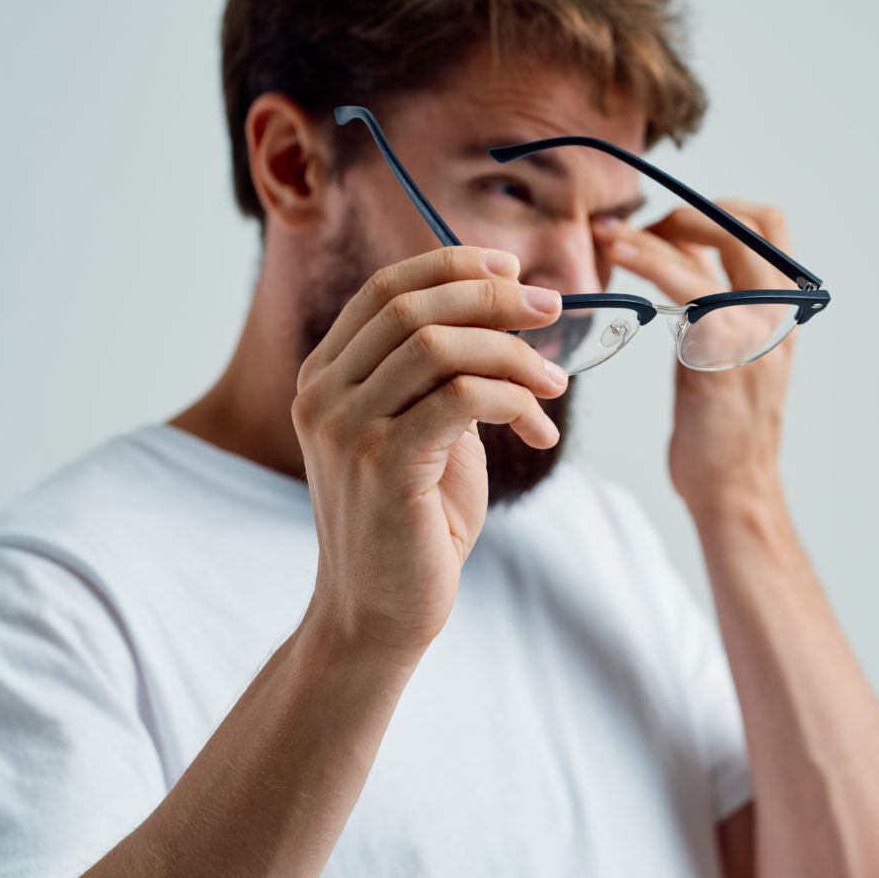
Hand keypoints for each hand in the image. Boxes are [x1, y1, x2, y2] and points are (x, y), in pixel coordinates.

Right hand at [290, 245, 568, 657]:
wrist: (380, 612)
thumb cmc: (416, 521)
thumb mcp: (426, 430)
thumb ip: (445, 375)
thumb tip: (508, 309)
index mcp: (325, 376)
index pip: (385, 289)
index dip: (451, 265)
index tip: (512, 267)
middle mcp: (323, 394)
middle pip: (413, 307)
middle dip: (493, 298)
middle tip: (552, 311)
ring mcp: (344, 429)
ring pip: (438, 347)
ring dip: (513, 355)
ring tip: (556, 384)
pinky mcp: (382, 466)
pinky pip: (460, 400)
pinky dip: (512, 400)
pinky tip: (538, 427)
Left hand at [598, 201, 796, 513]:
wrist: (734, 490)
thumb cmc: (721, 429)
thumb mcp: (723, 353)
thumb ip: (712, 303)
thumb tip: (680, 255)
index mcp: (782, 310)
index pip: (767, 227)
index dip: (717, 211)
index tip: (668, 225)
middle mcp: (778, 313)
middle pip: (747, 225)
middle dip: (685, 214)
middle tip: (633, 230)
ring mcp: (757, 331)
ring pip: (713, 251)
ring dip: (654, 232)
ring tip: (609, 234)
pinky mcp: (725, 353)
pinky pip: (689, 289)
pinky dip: (650, 262)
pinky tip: (618, 256)